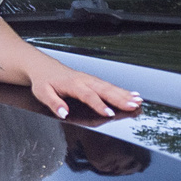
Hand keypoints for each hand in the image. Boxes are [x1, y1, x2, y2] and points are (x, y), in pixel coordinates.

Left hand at [24, 60, 142, 120]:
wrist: (44, 67)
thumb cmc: (44, 81)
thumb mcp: (42, 93)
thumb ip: (54, 103)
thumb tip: (63, 113)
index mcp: (73, 84)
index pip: (88, 95)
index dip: (99, 105)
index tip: (109, 113)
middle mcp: (85, 80)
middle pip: (105, 90)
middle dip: (120, 98)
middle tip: (133, 106)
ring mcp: (91, 79)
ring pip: (110, 87)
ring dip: (125, 94)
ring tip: (138, 101)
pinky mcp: (94, 80)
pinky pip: (110, 85)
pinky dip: (123, 90)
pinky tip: (133, 95)